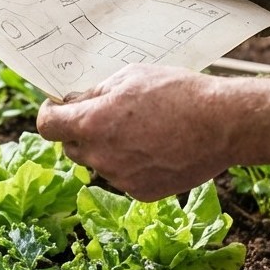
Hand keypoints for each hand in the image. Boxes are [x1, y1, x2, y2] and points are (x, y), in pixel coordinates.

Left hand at [35, 64, 233, 201]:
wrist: (222, 125)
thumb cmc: (177, 93)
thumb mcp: (130, 77)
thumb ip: (94, 93)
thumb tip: (74, 102)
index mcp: (91, 124)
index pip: (47, 126)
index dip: (50, 114)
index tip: (58, 108)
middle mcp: (100, 156)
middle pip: (72, 146)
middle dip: (81, 131)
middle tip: (107, 115)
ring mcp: (119, 178)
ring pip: (99, 162)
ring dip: (108, 148)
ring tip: (142, 129)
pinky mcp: (140, 193)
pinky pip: (123, 177)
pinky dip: (130, 164)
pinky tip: (155, 147)